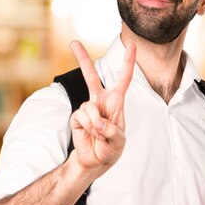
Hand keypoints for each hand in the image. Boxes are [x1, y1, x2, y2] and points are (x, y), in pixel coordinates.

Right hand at [69, 40, 135, 178]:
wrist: (95, 161)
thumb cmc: (111, 148)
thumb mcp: (119, 141)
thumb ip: (111, 130)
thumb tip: (97, 122)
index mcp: (116, 101)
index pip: (124, 78)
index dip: (128, 62)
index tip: (132, 45)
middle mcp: (100, 101)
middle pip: (91, 76)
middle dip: (83, 59)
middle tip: (73, 42)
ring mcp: (87, 108)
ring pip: (89, 106)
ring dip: (96, 124)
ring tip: (99, 135)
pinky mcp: (77, 117)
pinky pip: (82, 116)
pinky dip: (89, 128)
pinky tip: (91, 134)